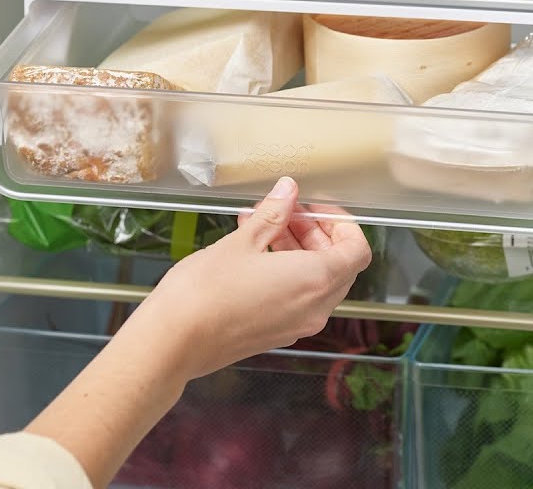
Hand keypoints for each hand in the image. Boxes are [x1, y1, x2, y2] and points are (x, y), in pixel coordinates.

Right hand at [25, 177, 371, 486]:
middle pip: (339, 266)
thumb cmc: (206, 291)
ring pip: (316, 282)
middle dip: (317, 234)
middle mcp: (314, 307)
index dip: (342, 223)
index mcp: (315, 280)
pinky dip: (286, 273)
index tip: (314, 208)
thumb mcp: (242, 241)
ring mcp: (296, 325)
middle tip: (286, 213)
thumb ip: (273, 214)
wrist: (174, 341)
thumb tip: (289, 191)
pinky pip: (297, 298)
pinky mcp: (277, 334)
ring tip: (262, 226)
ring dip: (298, 251)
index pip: (357, 249)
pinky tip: (252, 254)